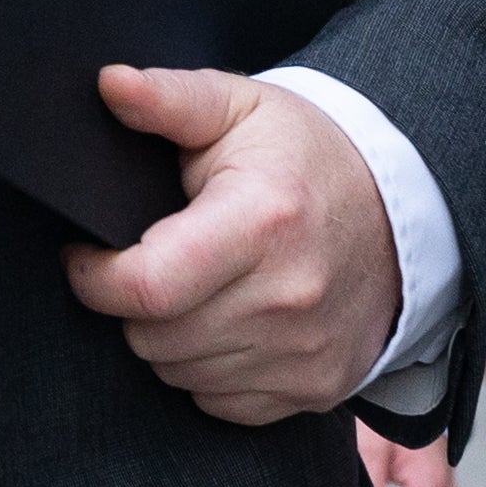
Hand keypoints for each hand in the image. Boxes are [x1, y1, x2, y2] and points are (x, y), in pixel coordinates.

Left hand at [62, 67, 402, 425]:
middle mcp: (288, 296)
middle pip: (153, 336)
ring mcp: (306, 351)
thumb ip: (169, 98)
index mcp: (261, 220)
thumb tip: (110, 83)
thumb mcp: (238, 107)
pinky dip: (207, 370)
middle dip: (130, 303)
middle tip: (148, 262)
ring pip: (179, 373)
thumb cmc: (304, 156)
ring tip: (190, 287)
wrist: (399, 212)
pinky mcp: (317, 388)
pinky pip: (220, 402)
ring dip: (167, 338)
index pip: (147, 286)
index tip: (86, 253)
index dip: (93, 277)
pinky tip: (224, 321)